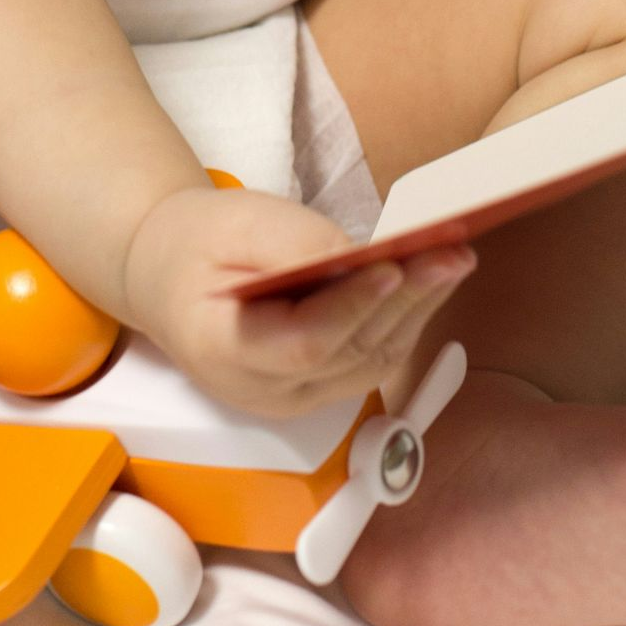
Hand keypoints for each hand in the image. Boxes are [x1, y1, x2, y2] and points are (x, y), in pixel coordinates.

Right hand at [120, 183, 475, 418]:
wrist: (170, 279)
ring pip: (371, 360)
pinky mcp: (320, 388)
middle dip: (407, 300)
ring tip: (455, 260)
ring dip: (419, 310)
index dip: (352, 308)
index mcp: (226, 352)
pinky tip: (432, 282)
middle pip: (350, 351)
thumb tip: (359, 258)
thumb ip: (292, 245)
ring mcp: (297, 399)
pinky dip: (407, 320)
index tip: (393, 266)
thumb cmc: (197, 245)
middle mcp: (267, 391)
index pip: (304, 341)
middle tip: (451, 254)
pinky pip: (372, 359)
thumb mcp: (233, 226)